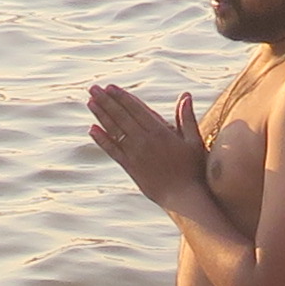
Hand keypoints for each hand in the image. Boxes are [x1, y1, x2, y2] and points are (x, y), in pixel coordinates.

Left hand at [85, 81, 205, 207]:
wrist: (184, 197)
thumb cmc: (193, 169)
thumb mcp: (194, 141)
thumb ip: (187, 118)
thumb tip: (186, 95)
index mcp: (160, 132)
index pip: (136, 109)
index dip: (122, 97)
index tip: (110, 87)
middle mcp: (144, 141)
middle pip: (121, 116)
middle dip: (106, 101)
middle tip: (93, 89)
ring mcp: (135, 155)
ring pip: (114, 131)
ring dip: (101, 115)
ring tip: (90, 102)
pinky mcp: (130, 168)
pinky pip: (113, 151)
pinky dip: (101, 140)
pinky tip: (92, 130)